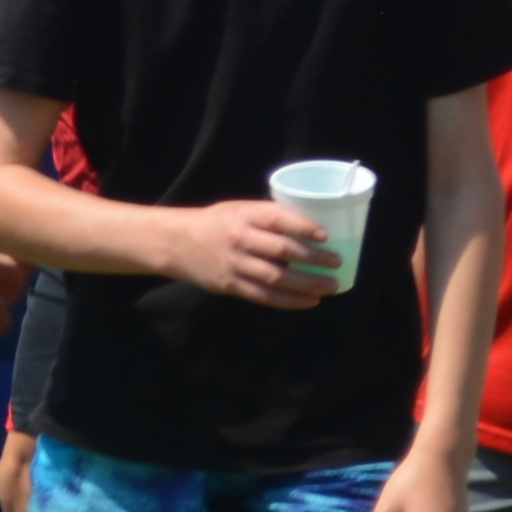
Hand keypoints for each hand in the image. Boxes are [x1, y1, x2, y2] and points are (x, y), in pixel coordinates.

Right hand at [169, 199, 342, 309]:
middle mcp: (239, 238)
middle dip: (314, 259)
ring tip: (331, 286)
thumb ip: (265, 218)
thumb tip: (305, 225)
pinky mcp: (231, 285)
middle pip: (283, 251)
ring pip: (278, 278)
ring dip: (308, 284)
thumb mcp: (236, 209)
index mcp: (242, 215)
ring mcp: (235, 264)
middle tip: (337, 264)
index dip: (304, 227)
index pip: (278, 219)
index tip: (326, 236)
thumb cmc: (213, 222)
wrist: (175, 242)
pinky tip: (310, 301)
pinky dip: (291, 301)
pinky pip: (266, 297)